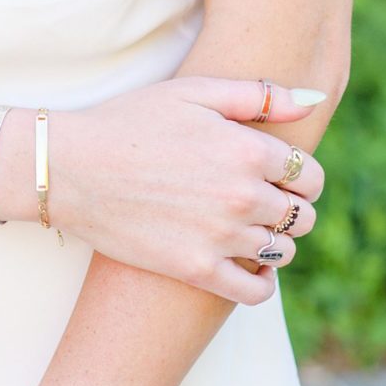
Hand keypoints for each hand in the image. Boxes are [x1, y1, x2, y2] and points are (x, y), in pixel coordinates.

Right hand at [49, 76, 324, 304]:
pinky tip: (250, 268)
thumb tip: (313, 101)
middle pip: (302, 216)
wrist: (72, 169)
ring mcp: (222, 237)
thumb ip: (259, 95)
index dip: (301, 178)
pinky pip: (256, 292)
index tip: (283, 178)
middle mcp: (243, 196)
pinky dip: (262, 284)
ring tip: (250, 230)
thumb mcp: (194, 92)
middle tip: (264, 203)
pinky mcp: (198, 270)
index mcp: (248, 150)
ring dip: (275, 242)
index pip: (310, 177)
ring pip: (282, 251)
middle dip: (290, 209)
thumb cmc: (130, 122)